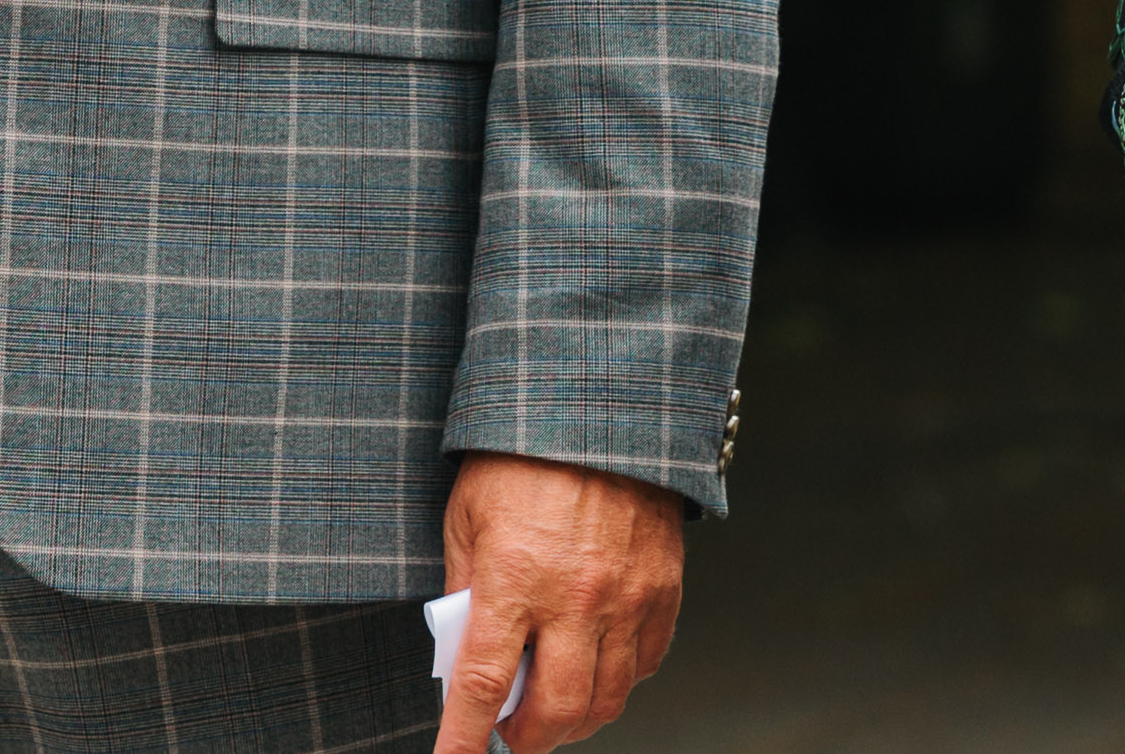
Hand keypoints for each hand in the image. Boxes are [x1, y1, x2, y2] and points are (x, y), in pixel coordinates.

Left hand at [434, 453, 684, 753]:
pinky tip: (596, 668)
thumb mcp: (468, 515)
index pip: (482, 685)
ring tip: (552, 709)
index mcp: (514, 578)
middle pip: (555, 712)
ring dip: (574, 722)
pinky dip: (618, 682)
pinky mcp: (662, 589)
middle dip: (527, 740)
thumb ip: (466, 589)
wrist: (603, 404)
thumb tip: (462, 652)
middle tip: (509, 735)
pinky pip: (645, 664)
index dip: (464, 741)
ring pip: (605, 700)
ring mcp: (626, 598)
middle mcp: (574, 598)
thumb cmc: (521, 455)